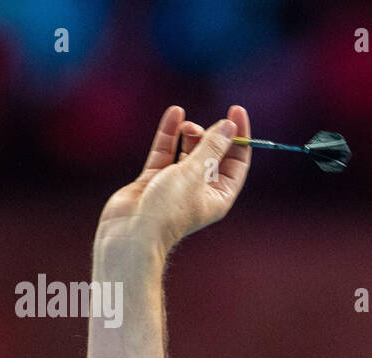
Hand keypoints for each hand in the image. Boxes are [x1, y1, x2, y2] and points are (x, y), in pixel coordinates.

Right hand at [95, 104, 251, 257]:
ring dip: (190, 134)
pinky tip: (174, 114)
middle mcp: (201, 190)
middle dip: (210, 135)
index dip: (239, 137)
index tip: (236, 111)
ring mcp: (177, 184)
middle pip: (214, 154)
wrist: (131, 232)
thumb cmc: (168, 209)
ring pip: (188, 151)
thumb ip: (211, 147)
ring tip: (186, 125)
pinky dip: (170, 134)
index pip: (238, 162)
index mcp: (220, 196)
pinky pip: (166, 151)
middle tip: (199, 126)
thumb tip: (230, 127)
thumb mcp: (194, 173)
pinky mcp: (154, 179)